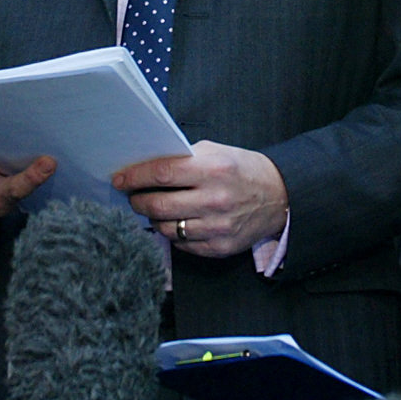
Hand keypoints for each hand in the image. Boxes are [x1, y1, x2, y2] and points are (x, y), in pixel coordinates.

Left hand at [113, 141, 287, 257]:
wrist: (279, 196)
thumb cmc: (243, 170)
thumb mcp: (217, 152)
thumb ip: (185, 158)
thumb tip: (148, 166)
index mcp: (213, 169)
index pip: (162, 174)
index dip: (135, 177)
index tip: (120, 179)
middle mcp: (215, 199)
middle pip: (159, 205)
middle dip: (139, 201)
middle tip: (134, 196)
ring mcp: (218, 226)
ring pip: (167, 228)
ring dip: (154, 219)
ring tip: (155, 209)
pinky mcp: (220, 247)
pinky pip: (183, 245)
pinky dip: (174, 234)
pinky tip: (177, 222)